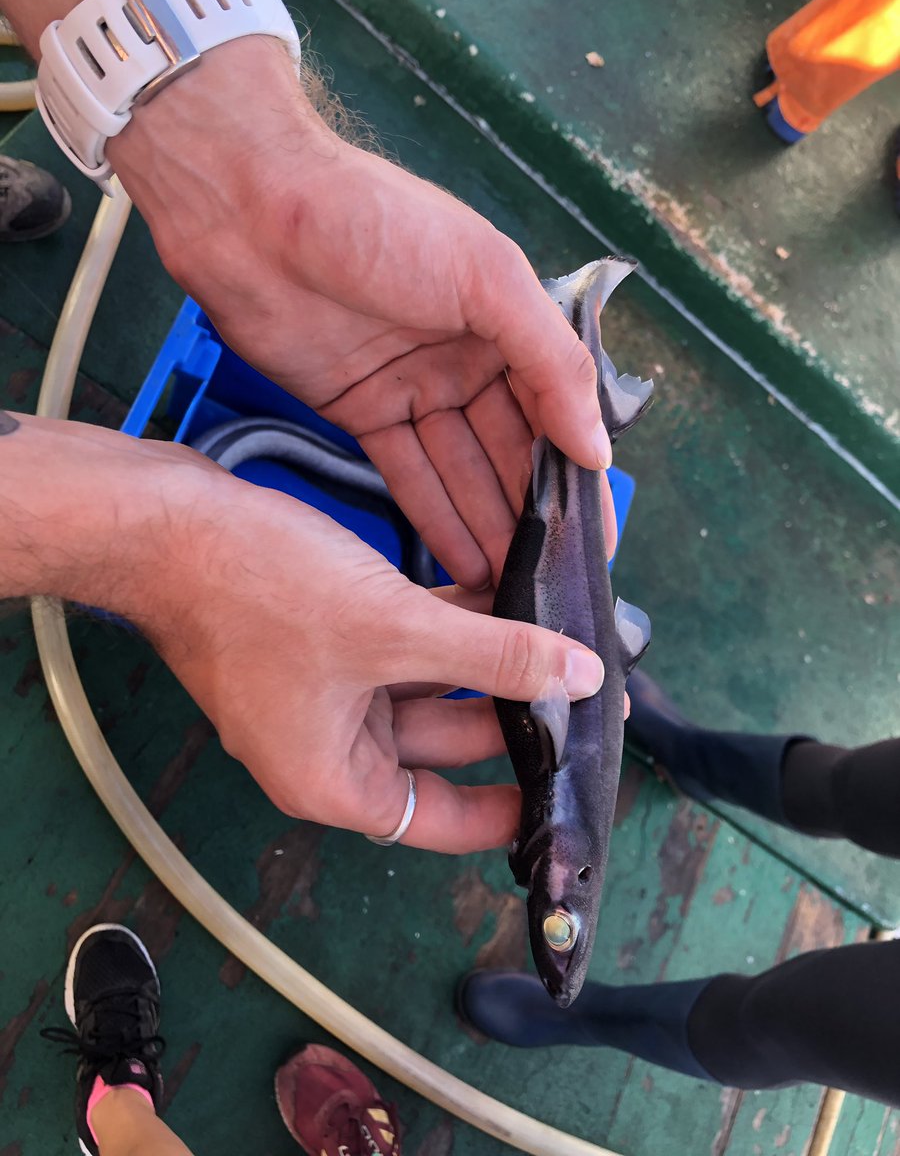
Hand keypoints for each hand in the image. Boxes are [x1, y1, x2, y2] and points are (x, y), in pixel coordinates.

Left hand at [110, 38, 616, 591]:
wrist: (252, 212)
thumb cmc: (379, 223)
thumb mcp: (488, 278)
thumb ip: (552, 363)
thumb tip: (598, 446)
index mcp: (508, 320)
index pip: (557, 410)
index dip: (577, 476)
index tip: (598, 539)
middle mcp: (467, 358)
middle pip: (511, 450)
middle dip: (533, 514)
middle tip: (553, 582)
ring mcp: (413, 388)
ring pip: (463, 471)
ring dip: (488, 527)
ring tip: (512, 590)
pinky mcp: (362, 412)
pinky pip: (409, 474)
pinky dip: (436, 517)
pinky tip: (465, 562)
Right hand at [143, 466, 606, 852]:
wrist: (165, 524)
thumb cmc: (260, 593)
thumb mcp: (394, 630)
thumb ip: (494, 659)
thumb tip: (582, 680)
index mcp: (334, 780)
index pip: (444, 818)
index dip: (512, 804)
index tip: (571, 782)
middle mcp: (330, 745)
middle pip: (443, 745)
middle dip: (512, 712)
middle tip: (586, 686)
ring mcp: (325, 689)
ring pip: (427, 685)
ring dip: (484, 659)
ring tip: (559, 635)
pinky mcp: (323, 636)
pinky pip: (401, 642)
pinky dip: (446, 623)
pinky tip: (503, 590)